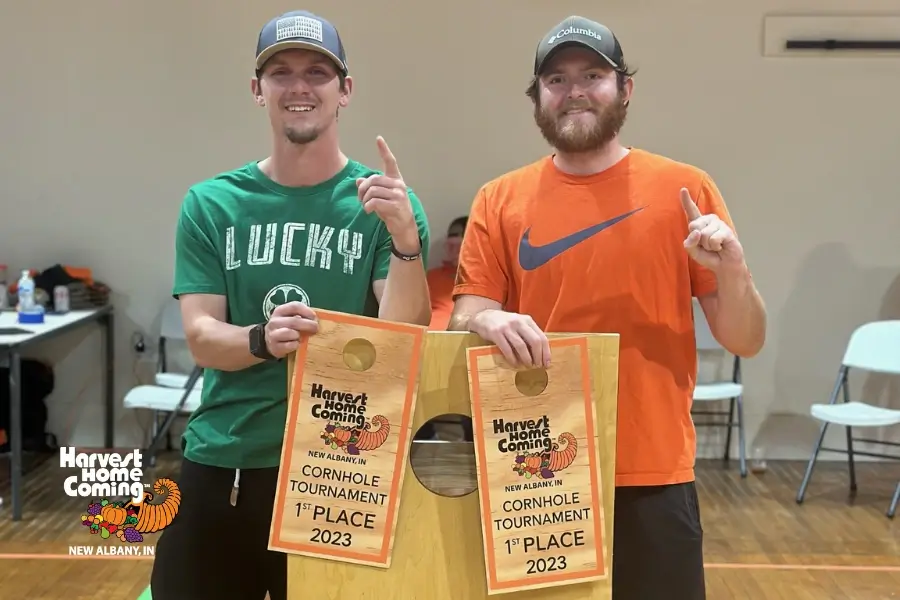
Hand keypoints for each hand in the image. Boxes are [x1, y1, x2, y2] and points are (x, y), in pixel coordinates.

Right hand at [264, 301, 318, 357]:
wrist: (270, 342)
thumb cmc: (286, 328)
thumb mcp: (290, 318)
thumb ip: (302, 316)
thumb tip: (316, 320)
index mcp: (280, 311)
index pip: (294, 306)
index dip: (307, 311)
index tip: (314, 317)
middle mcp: (274, 322)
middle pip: (294, 321)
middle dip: (308, 325)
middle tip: (316, 329)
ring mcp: (273, 335)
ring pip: (289, 333)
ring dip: (299, 335)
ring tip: (302, 337)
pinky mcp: (275, 347)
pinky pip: (289, 345)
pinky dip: (296, 345)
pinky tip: (297, 344)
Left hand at [356, 136, 419, 253]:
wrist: (403, 227)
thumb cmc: (392, 211)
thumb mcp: (380, 198)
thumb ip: (371, 189)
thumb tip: (358, 181)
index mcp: (396, 180)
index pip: (390, 162)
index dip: (384, 150)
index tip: (379, 139)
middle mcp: (399, 184)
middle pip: (373, 179)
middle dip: (362, 189)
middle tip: (360, 199)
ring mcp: (398, 194)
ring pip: (372, 191)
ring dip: (364, 200)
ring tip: (365, 206)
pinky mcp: (396, 205)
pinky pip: (374, 202)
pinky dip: (367, 207)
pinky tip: (368, 211)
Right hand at [470, 310, 550, 368]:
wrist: (484, 316)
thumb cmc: (505, 324)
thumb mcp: (519, 324)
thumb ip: (529, 334)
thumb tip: (541, 354)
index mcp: (527, 320)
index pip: (542, 337)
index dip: (546, 352)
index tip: (546, 364)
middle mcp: (518, 322)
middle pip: (534, 341)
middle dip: (538, 356)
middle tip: (538, 367)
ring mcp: (507, 327)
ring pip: (521, 346)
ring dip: (526, 359)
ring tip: (528, 366)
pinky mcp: (496, 333)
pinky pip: (507, 349)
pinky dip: (512, 359)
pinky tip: (515, 364)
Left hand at [681, 188, 744, 271]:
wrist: (724, 266)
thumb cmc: (709, 256)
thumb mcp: (693, 251)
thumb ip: (689, 243)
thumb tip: (696, 232)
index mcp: (699, 224)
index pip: (691, 211)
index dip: (686, 200)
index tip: (683, 189)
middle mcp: (709, 221)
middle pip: (693, 226)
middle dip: (697, 240)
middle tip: (706, 246)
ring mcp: (718, 224)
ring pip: (703, 234)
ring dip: (707, 245)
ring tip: (714, 247)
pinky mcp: (727, 231)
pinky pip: (713, 239)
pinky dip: (715, 247)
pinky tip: (721, 247)